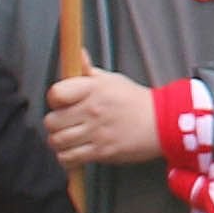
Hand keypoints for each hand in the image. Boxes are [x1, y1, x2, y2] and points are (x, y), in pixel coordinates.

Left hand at [45, 68, 162, 165]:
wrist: (161, 123)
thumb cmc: (136, 101)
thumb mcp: (111, 80)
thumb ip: (88, 70)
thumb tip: (77, 54)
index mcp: (92, 89)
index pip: (56, 94)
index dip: (54, 100)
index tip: (59, 103)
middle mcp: (92, 111)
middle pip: (52, 121)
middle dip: (54, 124)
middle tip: (62, 123)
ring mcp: (96, 132)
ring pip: (58, 142)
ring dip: (59, 142)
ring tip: (67, 138)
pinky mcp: (101, 152)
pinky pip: (70, 158)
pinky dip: (67, 158)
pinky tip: (73, 151)